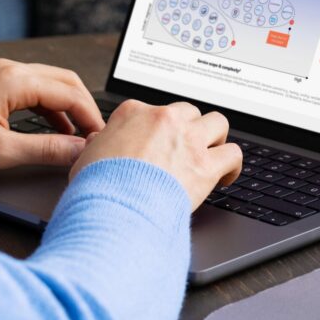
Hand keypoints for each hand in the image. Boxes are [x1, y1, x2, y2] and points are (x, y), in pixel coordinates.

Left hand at [0, 59, 104, 173]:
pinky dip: (51, 107)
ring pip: (51, 83)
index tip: (101, 139)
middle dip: (85, 108)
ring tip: (79, 135)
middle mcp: (10, 69)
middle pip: (65, 82)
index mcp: (14, 80)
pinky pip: (35, 89)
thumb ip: (46, 149)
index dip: (90, 117)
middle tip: (97, 135)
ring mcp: (1, 74)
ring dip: (69, 107)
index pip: (69, 93)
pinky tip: (55, 128)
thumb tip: (78, 151)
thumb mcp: (0, 151)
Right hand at [70, 100, 242, 207]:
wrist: (113, 208)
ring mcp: (188, 140)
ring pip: (218, 123)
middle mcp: (164, 119)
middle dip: (189, 129)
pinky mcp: (205, 165)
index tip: (159, 144)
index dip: (159, 129)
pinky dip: (232, 164)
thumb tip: (99, 144)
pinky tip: (225, 176)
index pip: (154, 111)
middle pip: (188, 112)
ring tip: (211, 155)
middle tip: (187, 149)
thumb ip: (99, 145)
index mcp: (133, 113)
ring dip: (215, 138)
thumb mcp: (86, 157)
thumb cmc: (97, 186)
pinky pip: (233, 153)